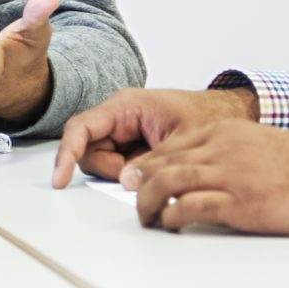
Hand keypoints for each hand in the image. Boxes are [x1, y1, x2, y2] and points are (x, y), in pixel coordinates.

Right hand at [54, 86, 259, 186]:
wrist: (228, 115)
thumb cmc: (209, 116)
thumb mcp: (182, 141)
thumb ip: (151, 162)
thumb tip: (125, 181)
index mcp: (126, 106)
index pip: (81, 128)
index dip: (66, 154)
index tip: (60, 180)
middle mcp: (119, 117)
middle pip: (88, 149)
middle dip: (109, 170)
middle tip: (139, 176)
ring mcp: (123, 131)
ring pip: (101, 160)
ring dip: (121, 173)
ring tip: (153, 169)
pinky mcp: (130, 144)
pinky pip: (116, 164)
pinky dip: (129, 174)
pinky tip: (150, 171)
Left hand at [119, 120, 288, 234]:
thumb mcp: (260, 144)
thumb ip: (229, 152)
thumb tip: (202, 170)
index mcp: (226, 132)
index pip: (171, 145)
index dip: (148, 163)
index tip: (137, 177)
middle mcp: (222, 149)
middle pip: (162, 163)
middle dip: (139, 183)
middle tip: (131, 197)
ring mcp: (229, 175)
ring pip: (167, 183)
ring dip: (147, 203)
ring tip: (146, 218)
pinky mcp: (238, 204)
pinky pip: (189, 207)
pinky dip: (171, 217)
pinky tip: (169, 224)